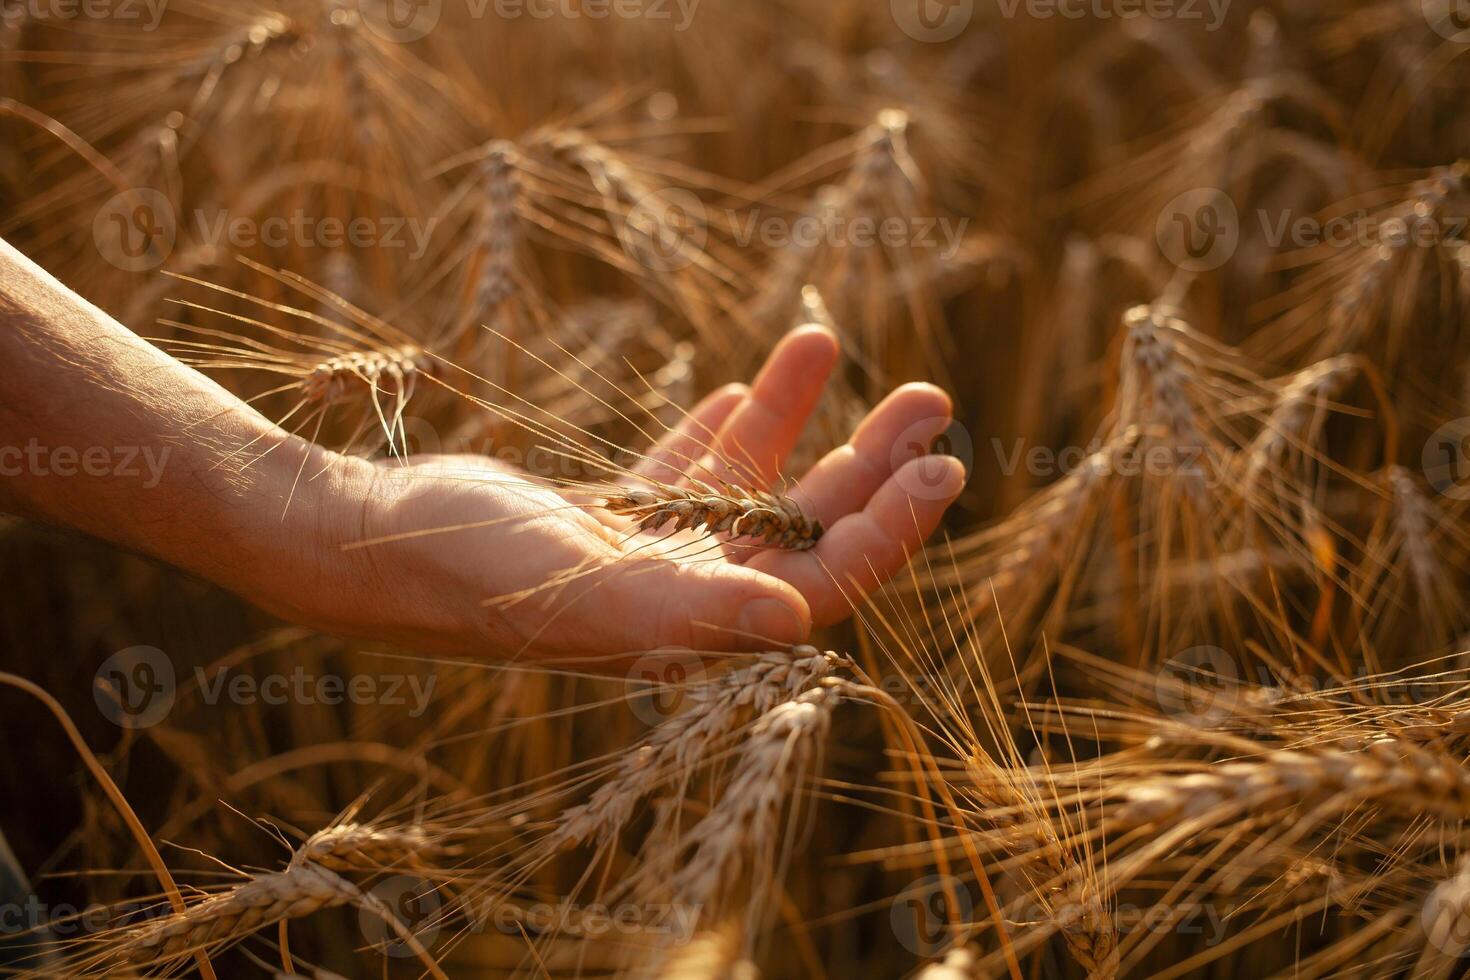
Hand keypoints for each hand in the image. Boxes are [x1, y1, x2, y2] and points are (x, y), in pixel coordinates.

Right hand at [287, 326, 963, 661]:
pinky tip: (762, 381)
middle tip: (933, 401)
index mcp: (698, 631)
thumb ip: (698, 611)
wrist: (377, 544)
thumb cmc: (476, 576)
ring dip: (807, 421)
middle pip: (809, 529)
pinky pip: (695, 467)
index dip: (890, 530)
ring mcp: (653, 556)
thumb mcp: (592, 593)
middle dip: (874, 467)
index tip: (942, 467)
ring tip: (839, 342)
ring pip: (756, 486)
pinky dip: (731, 424)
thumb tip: (806, 618)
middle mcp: (688, 600)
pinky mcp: (615, 517)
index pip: (824, 583)